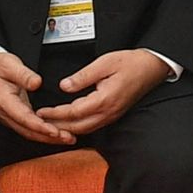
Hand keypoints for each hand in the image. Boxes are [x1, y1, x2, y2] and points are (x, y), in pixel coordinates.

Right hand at [0, 52, 73, 146]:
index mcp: (3, 101)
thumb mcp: (10, 65)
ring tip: (68, 138)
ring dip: (48, 137)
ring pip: (29, 132)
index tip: (55, 131)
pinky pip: (30, 128)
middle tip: (68, 138)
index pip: (23, 117)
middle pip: (27, 130)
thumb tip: (37, 83)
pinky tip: (59, 133)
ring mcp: (10, 117)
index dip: (39, 126)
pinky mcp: (16, 116)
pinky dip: (44, 133)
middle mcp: (5, 113)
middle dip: (48, 137)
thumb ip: (23, 74)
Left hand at [33, 49, 170, 134]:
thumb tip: (64, 86)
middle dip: (56, 126)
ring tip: (50, 124)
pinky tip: (69, 124)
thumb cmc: (132, 63)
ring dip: (66, 129)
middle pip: (76, 127)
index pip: (73, 112)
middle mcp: (108, 112)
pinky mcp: (113, 114)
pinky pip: (92, 126)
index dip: (55, 113)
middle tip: (39, 122)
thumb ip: (83, 76)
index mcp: (104, 99)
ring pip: (84, 129)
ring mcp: (112, 115)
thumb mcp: (105, 63)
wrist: (153, 67)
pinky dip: (77, 127)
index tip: (40, 111)